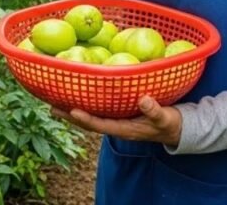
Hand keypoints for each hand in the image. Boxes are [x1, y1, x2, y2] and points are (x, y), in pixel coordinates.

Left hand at [51, 96, 182, 146]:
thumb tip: (144, 100)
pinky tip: (74, 98)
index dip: (86, 119)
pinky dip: (84, 106)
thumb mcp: (165, 118)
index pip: (101, 125)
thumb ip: (155, 111)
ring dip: (72, 112)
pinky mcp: (118, 116)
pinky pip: (97, 112)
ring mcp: (116, 122)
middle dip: (70, 116)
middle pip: (88, 123)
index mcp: (125, 129)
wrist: (175, 130)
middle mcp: (117, 127)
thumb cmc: (170, 123)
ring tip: (54, 103)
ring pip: (90, 117)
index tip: (72, 110)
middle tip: (51, 107)